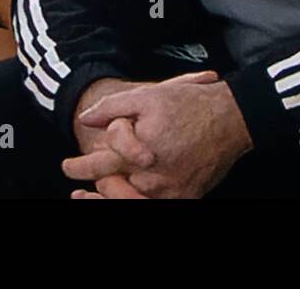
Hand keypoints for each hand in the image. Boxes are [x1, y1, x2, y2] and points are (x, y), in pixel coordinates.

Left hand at [65, 71, 252, 198]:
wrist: (232, 118)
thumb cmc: (190, 104)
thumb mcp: (147, 96)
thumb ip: (112, 108)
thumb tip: (85, 119)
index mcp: (139, 153)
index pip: (99, 165)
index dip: (79, 167)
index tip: (67, 167)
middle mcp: (153, 178)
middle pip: (114, 189)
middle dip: (96, 186)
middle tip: (79, 190)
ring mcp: (171, 191)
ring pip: (133, 200)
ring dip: (114, 197)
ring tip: (97, 195)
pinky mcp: (187, 197)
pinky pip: (157, 203)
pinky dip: (140, 200)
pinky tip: (133, 194)